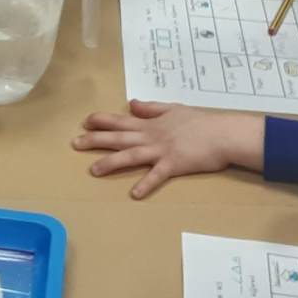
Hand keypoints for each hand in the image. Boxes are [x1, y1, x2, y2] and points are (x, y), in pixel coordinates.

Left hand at [73, 102, 261, 197]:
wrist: (223, 133)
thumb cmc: (201, 122)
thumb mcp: (174, 108)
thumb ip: (152, 107)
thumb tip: (132, 103)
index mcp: (151, 124)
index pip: (121, 120)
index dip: (102, 120)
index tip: (85, 121)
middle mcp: (151, 136)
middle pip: (118, 137)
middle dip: (95, 140)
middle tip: (75, 143)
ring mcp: (161, 151)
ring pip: (131, 155)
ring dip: (111, 162)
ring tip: (93, 170)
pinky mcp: (174, 165)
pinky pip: (157, 176)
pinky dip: (146, 184)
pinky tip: (134, 194)